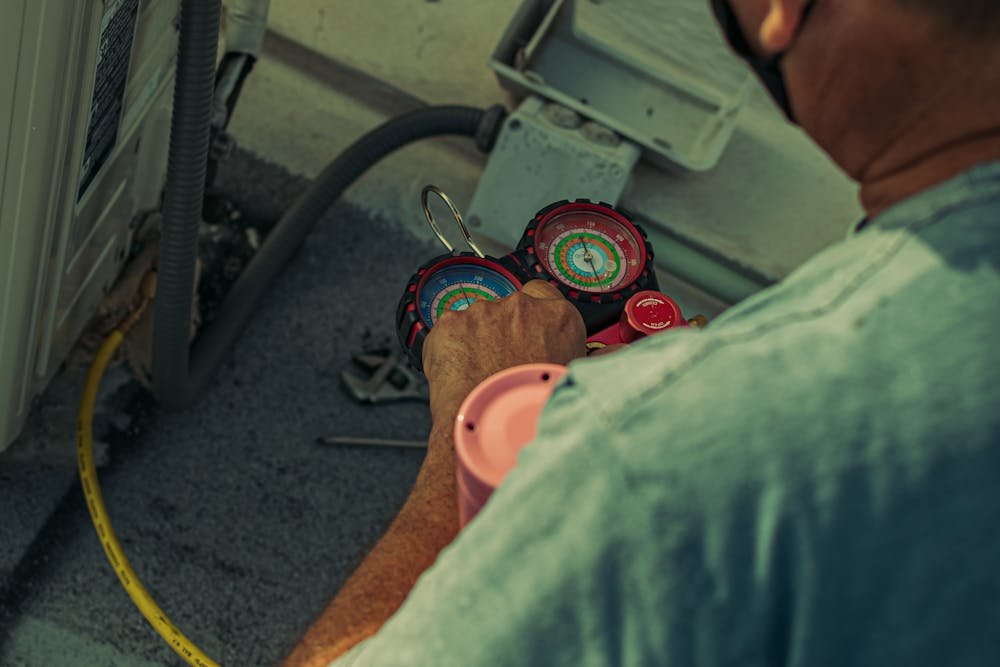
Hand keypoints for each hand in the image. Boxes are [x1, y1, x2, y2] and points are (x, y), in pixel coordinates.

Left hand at [422, 280, 587, 426]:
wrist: (491, 428)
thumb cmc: (534, 410)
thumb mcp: (578, 380)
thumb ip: (597, 359)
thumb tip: (618, 352)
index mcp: (558, 316)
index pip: (544, 294)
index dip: (534, 316)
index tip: (529, 333)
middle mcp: (521, 306)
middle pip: (510, 308)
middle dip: (506, 330)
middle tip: (504, 362)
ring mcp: (482, 312)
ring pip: (479, 319)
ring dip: (478, 338)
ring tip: (480, 373)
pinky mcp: (450, 323)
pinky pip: (449, 330)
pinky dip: (451, 347)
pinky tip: (458, 373)